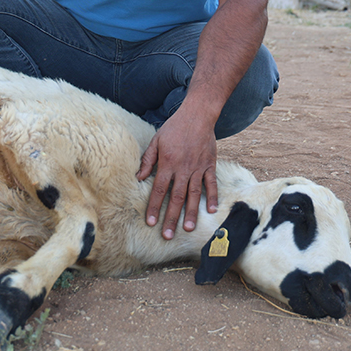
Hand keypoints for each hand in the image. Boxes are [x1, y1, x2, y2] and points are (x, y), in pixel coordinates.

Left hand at [136, 112, 217, 239]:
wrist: (197, 115)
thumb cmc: (174, 128)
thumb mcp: (156, 141)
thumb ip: (148, 160)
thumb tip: (138, 178)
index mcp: (167, 163)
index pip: (159, 189)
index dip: (154, 207)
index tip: (151, 222)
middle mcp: (182, 168)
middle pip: (176, 197)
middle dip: (171, 217)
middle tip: (168, 235)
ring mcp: (197, 168)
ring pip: (193, 194)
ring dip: (191, 212)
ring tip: (188, 229)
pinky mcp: (209, 165)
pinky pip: (211, 184)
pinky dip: (212, 197)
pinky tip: (211, 210)